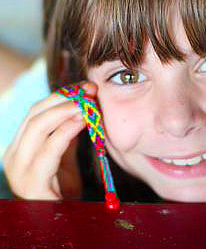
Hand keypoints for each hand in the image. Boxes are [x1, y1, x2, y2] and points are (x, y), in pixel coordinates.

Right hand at [2, 82, 96, 199]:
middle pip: (36, 114)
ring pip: (38, 126)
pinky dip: (66, 130)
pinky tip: (82, 120)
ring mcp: (19, 169)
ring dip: (66, 110)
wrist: (61, 218)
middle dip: (65, 98)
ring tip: (88, 102)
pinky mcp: (31, 182)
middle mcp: (14, 155)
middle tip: (90, 90)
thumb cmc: (62, 186)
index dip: (62, 95)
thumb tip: (79, 106)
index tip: (85, 87)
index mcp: (20, 146)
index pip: (37, 110)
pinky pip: (49, 149)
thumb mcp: (63, 153)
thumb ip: (65, 132)